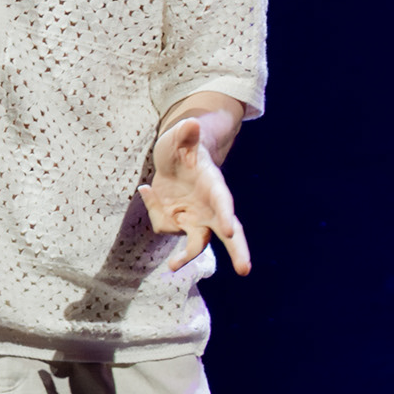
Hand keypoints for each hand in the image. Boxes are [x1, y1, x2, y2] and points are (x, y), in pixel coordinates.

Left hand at [139, 116, 251, 273]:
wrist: (174, 159)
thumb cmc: (183, 147)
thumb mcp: (180, 136)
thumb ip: (186, 132)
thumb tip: (191, 122)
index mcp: (214, 185)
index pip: (223, 202)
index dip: (227, 215)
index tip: (230, 229)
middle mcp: (210, 207)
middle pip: (229, 234)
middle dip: (239, 252)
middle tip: (245, 270)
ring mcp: (194, 218)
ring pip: (196, 244)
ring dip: (185, 257)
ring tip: (172, 267)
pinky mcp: (178, 224)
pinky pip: (164, 225)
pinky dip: (153, 210)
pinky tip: (148, 188)